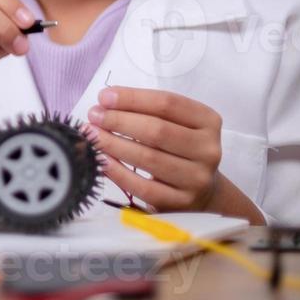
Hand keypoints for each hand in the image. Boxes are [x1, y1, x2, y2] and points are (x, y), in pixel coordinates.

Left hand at [87, 86, 262, 221]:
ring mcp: (197, 178)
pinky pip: (143, 187)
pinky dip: (118, 172)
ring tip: (92, 135)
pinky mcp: (181, 202)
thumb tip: (105, 102)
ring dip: (113, 144)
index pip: (167, 103)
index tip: (104, 97)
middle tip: (94, 116)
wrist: (204, 190)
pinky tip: (101, 160)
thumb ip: (145, 110)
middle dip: (119, 120)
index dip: (132, 98)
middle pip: (157, 130)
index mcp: (208, 121)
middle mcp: (208, 150)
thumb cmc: (179, 146)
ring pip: (148, 158)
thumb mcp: (174, 122)